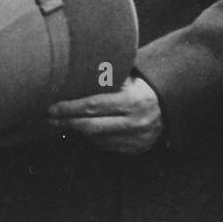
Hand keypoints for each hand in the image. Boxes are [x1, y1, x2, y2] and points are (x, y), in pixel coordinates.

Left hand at [46, 75, 163, 152]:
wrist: (172, 102)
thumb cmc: (145, 84)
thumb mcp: (130, 76)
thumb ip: (109, 77)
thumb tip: (77, 73)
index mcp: (133, 101)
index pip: (92, 106)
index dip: (69, 108)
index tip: (52, 108)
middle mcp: (136, 122)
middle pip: (91, 127)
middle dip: (67, 123)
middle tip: (50, 118)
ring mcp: (137, 138)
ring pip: (97, 139)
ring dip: (78, 132)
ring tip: (64, 123)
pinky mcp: (138, 148)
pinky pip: (108, 146)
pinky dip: (94, 138)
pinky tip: (86, 130)